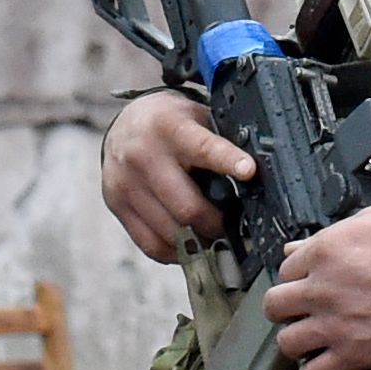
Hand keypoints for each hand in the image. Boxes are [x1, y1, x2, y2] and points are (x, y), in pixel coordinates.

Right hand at [100, 90, 251, 264]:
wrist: (124, 125)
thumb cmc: (170, 125)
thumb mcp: (195, 118)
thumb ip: (220, 141)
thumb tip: (254, 173)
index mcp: (169, 128)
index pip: (203, 147)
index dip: (227, 160)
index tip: (249, 171)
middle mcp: (143, 155)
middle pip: (187, 206)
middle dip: (216, 222)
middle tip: (232, 225)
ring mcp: (126, 183)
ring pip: (171, 231)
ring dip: (198, 240)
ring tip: (211, 234)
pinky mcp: (116, 204)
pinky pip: (151, 244)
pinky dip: (176, 250)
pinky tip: (188, 241)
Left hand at [262, 210, 370, 369]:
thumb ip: (331, 232)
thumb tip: (298, 245)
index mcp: (325, 251)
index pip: (284, 268)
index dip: (296, 276)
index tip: (308, 282)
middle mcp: (322, 288)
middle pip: (274, 305)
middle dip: (285, 308)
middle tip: (301, 310)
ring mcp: (335, 325)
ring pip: (286, 342)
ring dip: (295, 340)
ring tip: (309, 338)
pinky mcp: (353, 355)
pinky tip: (322, 364)